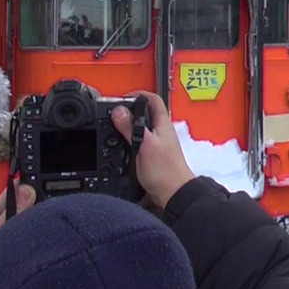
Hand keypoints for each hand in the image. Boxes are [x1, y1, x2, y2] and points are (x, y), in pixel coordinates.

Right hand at [111, 91, 194, 208]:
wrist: (173, 193)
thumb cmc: (165, 171)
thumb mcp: (144, 145)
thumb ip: (131, 127)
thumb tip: (118, 111)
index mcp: (162, 124)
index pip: (153, 99)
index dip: (138, 94)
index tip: (123, 98)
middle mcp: (161, 131)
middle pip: (145, 113)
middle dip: (130, 110)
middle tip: (115, 113)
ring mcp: (158, 143)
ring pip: (142, 127)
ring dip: (129, 126)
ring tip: (116, 127)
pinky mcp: (153, 155)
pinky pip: (140, 141)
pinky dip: (130, 140)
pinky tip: (123, 146)